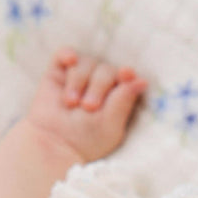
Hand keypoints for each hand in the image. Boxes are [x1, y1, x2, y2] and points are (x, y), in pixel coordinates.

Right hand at [25, 48, 147, 162]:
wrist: (55, 144)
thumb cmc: (87, 140)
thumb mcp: (111, 124)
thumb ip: (124, 101)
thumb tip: (143, 81)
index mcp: (117, 97)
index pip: (126, 78)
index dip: (126, 75)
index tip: (126, 75)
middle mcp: (100, 84)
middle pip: (106, 70)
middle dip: (98, 87)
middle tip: (88, 107)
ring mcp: (79, 78)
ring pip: (86, 63)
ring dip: (79, 82)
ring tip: (71, 103)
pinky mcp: (58, 73)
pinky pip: (64, 54)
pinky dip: (68, 54)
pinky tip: (70, 60)